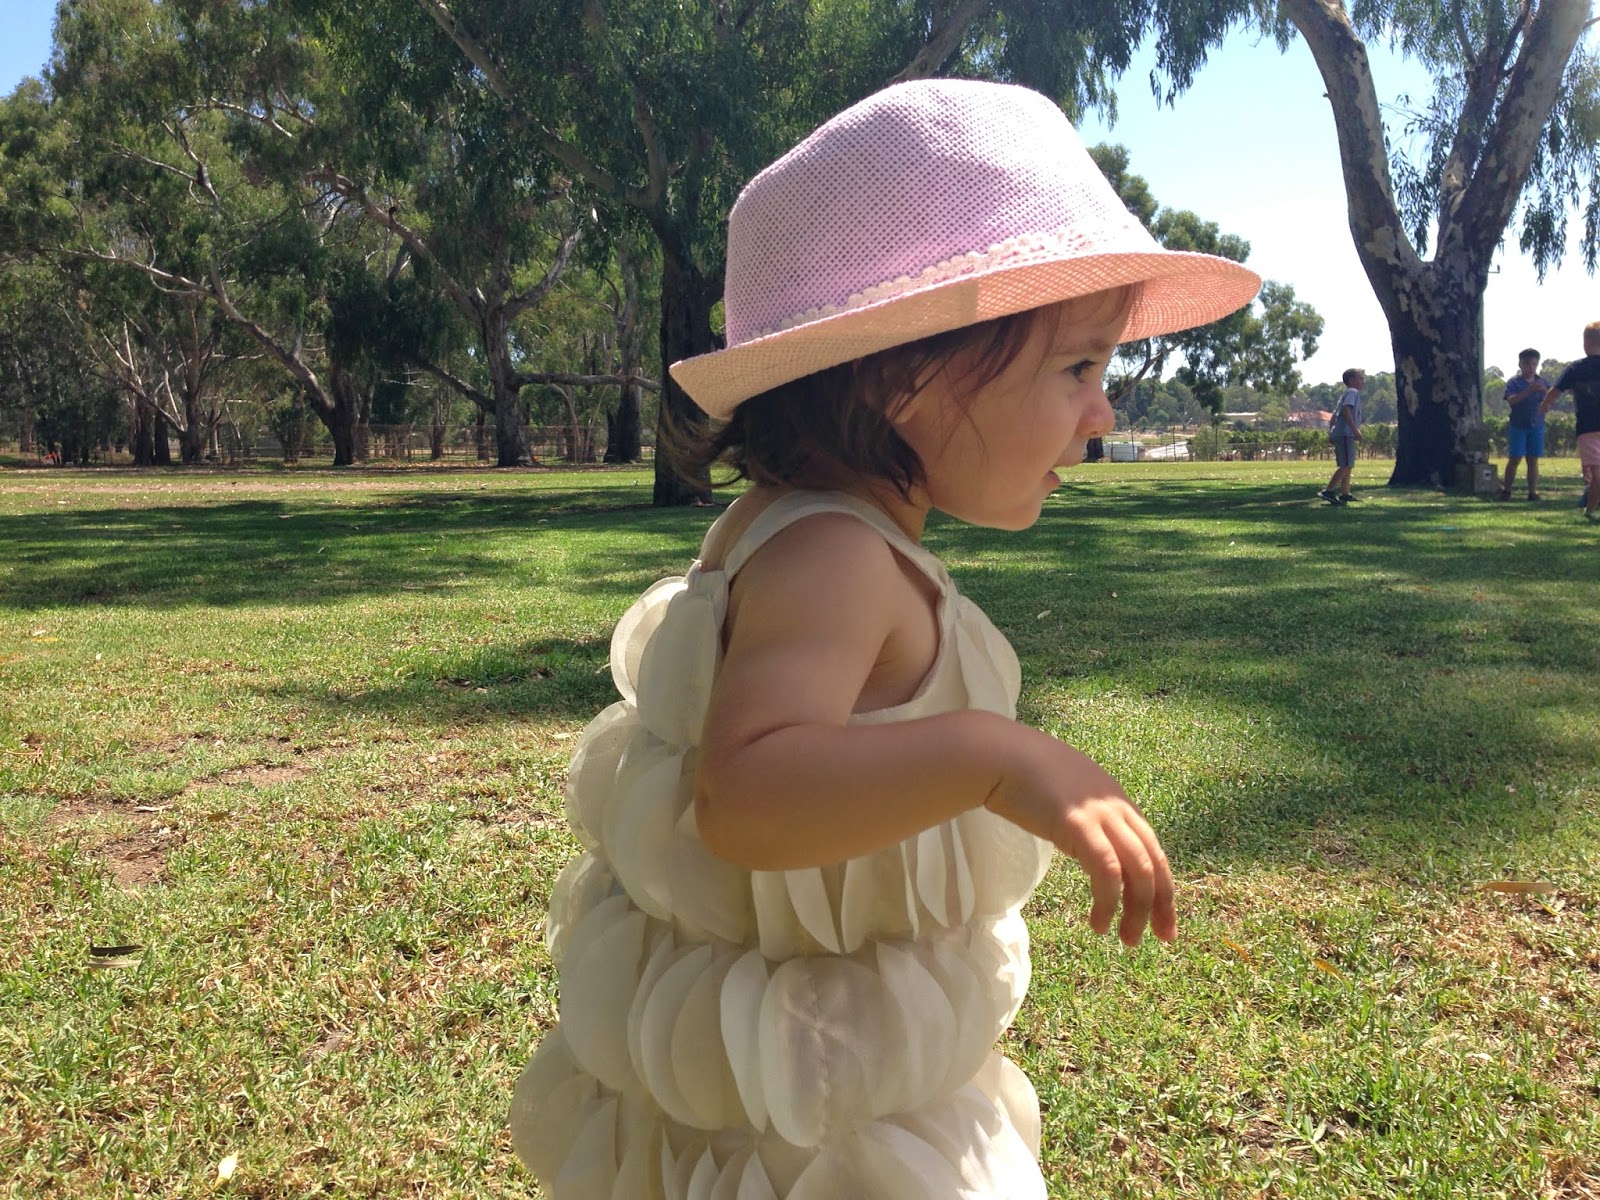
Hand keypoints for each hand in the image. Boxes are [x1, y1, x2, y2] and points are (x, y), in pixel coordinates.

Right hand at [984, 735, 1175, 945]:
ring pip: (1138, 871)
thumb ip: (1084, 819)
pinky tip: (1099, 923)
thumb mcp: (1067, 798)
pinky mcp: (1079, 825)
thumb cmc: (1022, 775)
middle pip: (1154, 861)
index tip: (1162, 916)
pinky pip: (1107, 872)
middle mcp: (1116, 807)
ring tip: (1126, 939)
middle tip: (1161, 937)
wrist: (998, 755)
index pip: (1152, 847)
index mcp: (1116, 800)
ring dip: (1136, 910)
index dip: (1162, 884)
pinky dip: (1108, 902)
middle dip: (1161, 904)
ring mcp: (1100, 814)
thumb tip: (1086, 845)